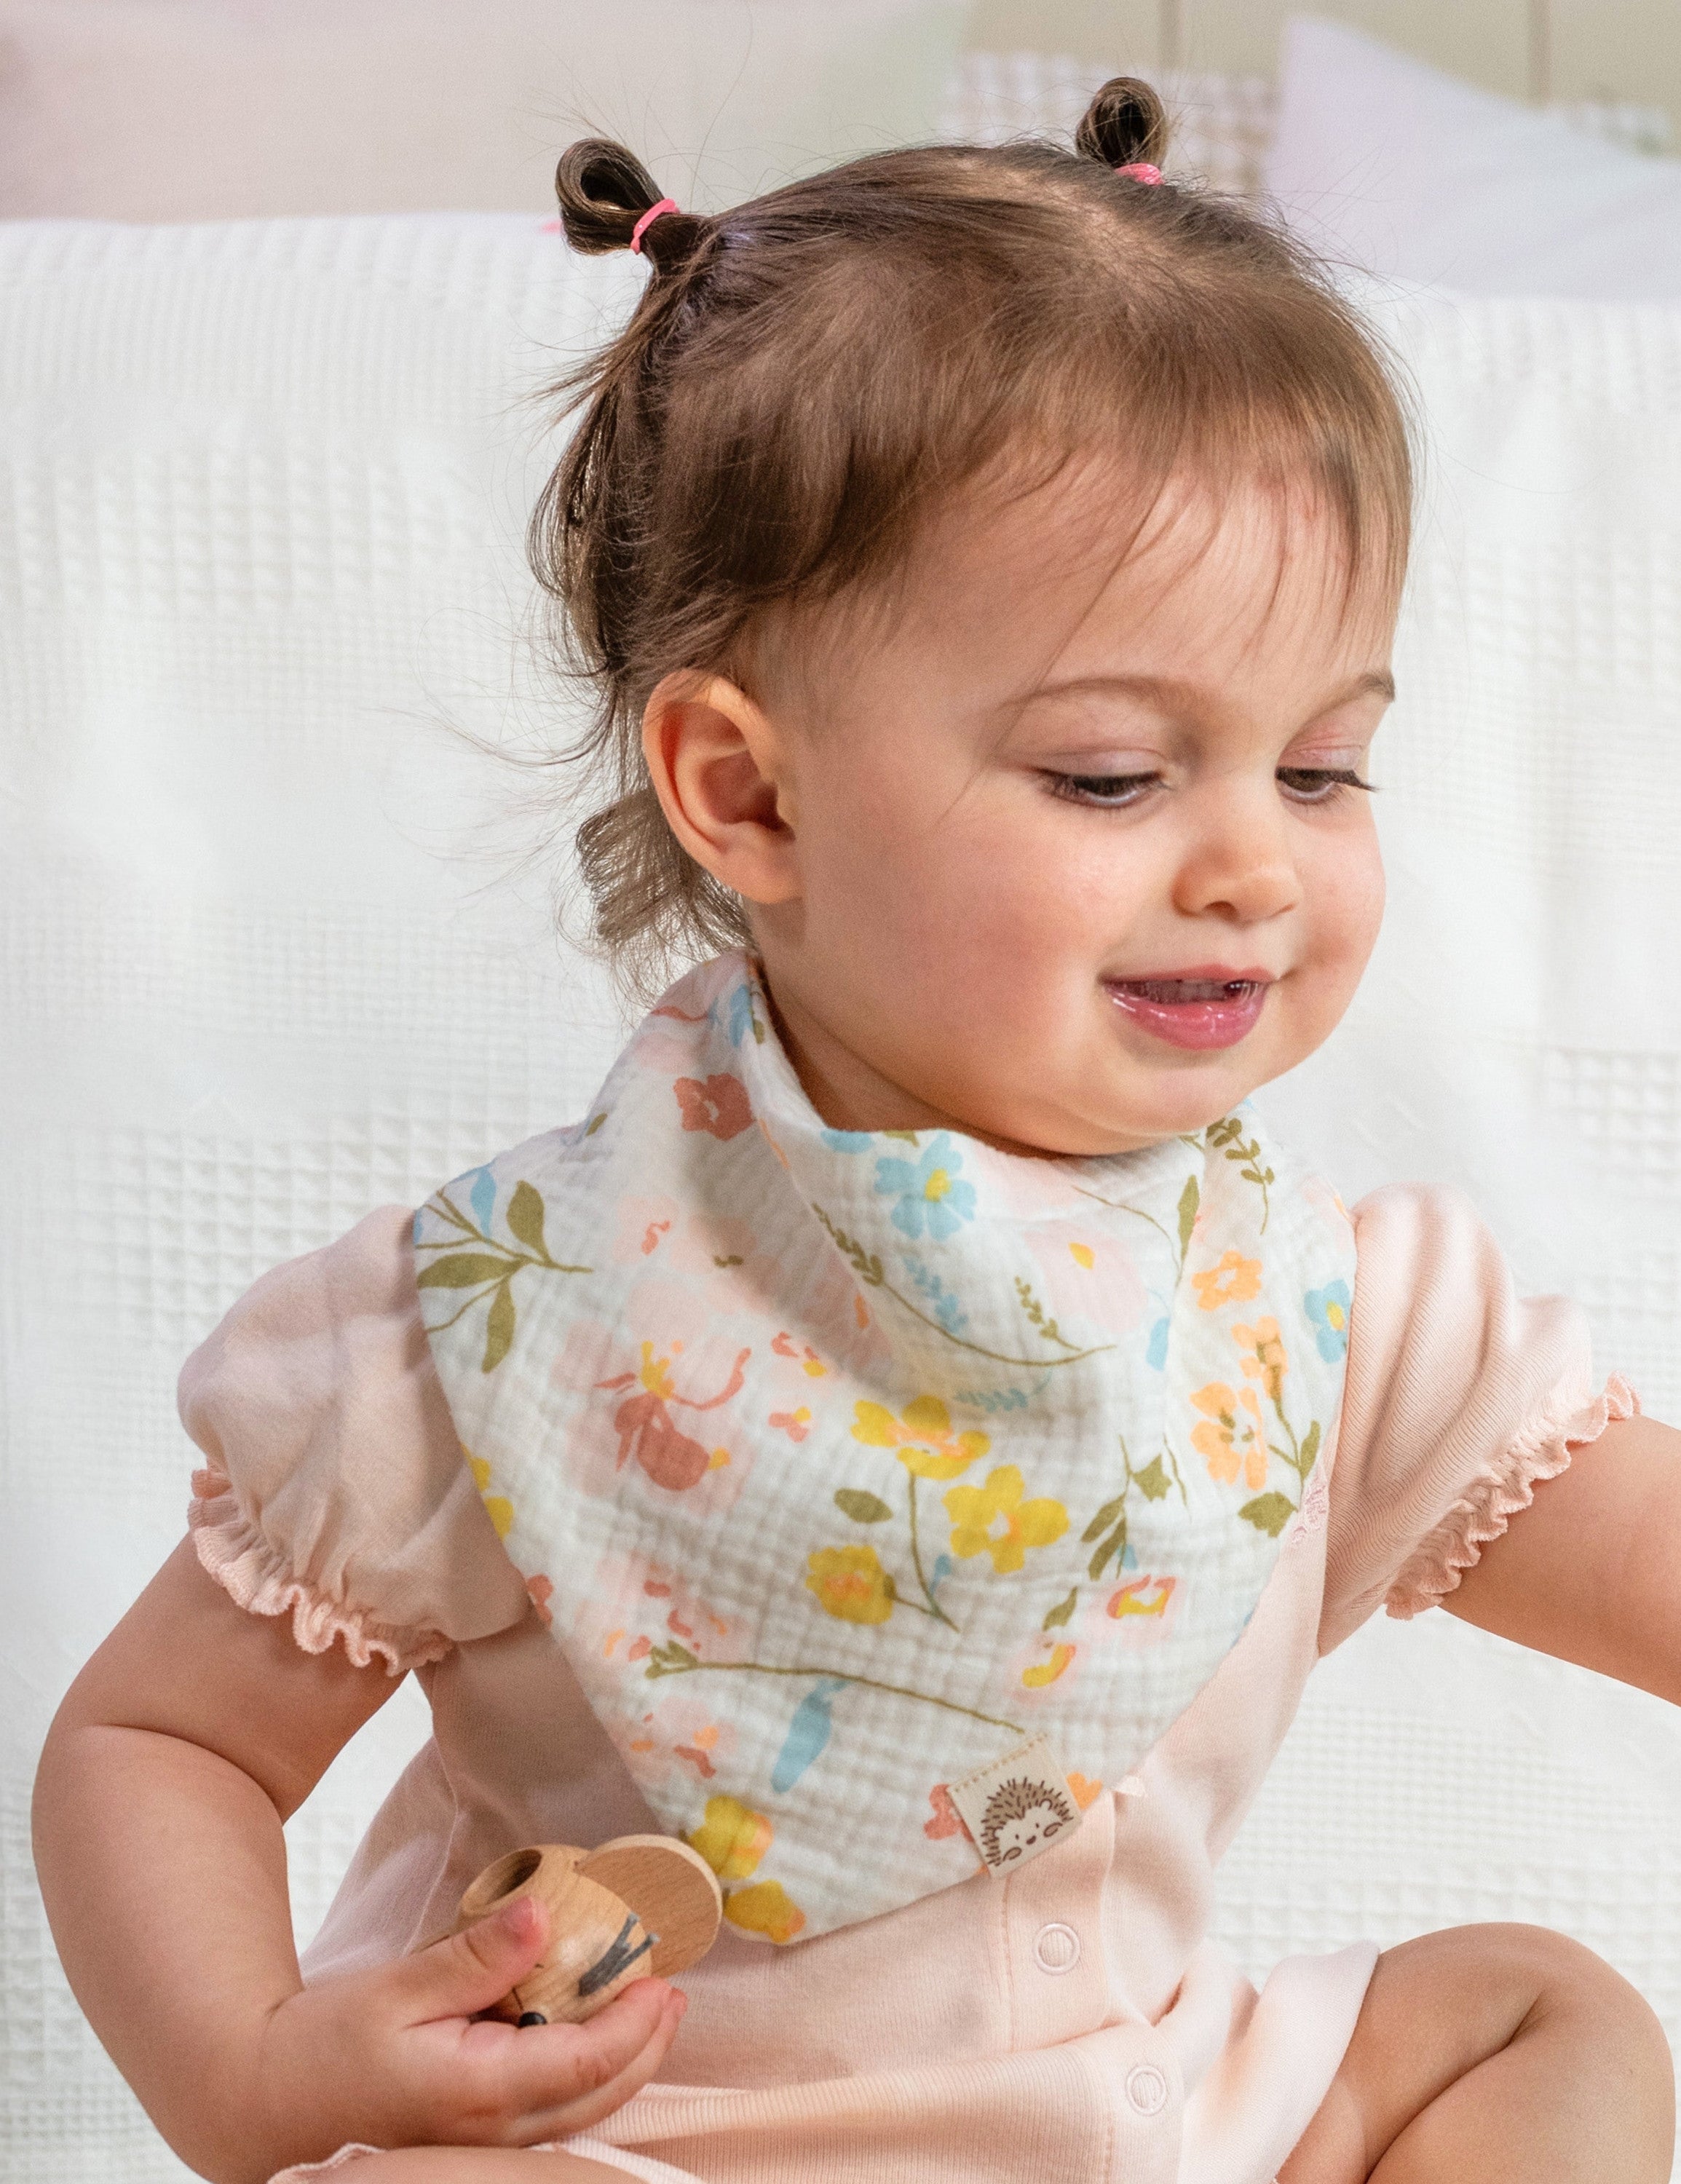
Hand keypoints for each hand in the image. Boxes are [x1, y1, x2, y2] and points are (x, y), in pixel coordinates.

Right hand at [251, 1895, 684, 2179]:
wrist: (262, 2104)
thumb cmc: (322, 2044)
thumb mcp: (397, 1987)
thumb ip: (477, 1957)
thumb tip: (545, 1916)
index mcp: (476, 2094)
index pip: (584, 2063)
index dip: (634, 2022)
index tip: (661, 1976)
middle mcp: (488, 2136)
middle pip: (597, 2098)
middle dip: (646, 2046)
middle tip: (672, 1992)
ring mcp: (479, 2150)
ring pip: (579, 2118)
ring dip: (624, 2066)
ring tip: (651, 2014)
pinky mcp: (468, 2145)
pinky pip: (550, 2120)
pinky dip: (586, 2081)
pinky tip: (592, 2042)